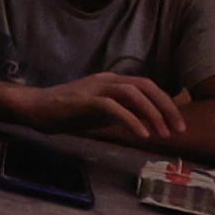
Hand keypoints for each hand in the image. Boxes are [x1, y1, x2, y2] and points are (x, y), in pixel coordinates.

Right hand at [22, 72, 190, 145]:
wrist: (36, 108)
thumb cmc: (67, 112)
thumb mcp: (103, 112)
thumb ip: (123, 113)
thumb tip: (149, 123)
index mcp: (112, 81)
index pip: (147, 86)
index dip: (166, 104)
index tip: (178, 125)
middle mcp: (106, 80)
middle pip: (145, 86)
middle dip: (166, 107)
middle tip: (178, 130)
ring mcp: (95, 88)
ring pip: (133, 93)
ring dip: (152, 113)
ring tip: (162, 134)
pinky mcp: (85, 100)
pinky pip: (114, 107)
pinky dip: (132, 120)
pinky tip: (142, 135)